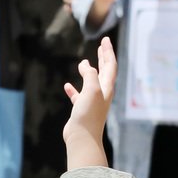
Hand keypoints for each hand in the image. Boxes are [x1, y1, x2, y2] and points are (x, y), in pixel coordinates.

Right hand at [62, 37, 116, 167]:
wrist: (83, 138)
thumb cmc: (89, 114)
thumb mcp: (92, 89)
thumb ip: (90, 74)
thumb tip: (86, 64)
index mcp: (106, 88)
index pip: (110, 65)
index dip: (108, 52)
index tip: (104, 39)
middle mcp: (101, 94)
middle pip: (104, 72)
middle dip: (103, 58)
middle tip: (102, 46)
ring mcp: (92, 102)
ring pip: (91, 83)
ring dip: (89, 71)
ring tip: (84, 63)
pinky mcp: (82, 110)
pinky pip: (78, 96)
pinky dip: (74, 90)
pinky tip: (67, 86)